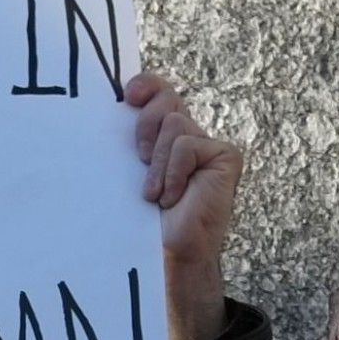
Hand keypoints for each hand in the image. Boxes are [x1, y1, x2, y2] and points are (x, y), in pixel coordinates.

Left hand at [127, 68, 240, 339]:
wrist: (166, 255)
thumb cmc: (142, 220)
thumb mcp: (128, 171)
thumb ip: (128, 138)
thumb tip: (114, 107)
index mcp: (165, 136)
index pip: (159, 91)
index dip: (147, 84)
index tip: (128, 95)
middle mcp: (188, 136)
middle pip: (167, 99)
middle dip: (146, 125)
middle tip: (139, 159)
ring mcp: (208, 146)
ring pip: (175, 123)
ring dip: (157, 163)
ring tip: (155, 194)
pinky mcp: (225, 157)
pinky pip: (189, 145)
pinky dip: (175, 172)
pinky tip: (173, 197)